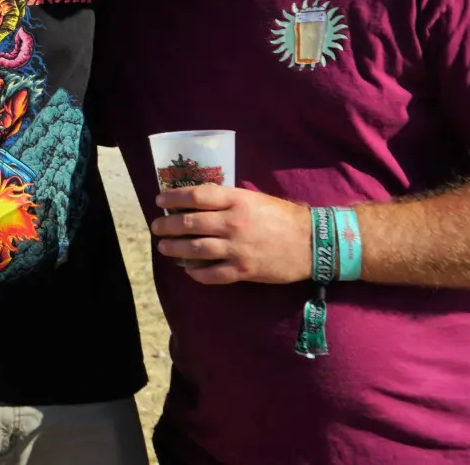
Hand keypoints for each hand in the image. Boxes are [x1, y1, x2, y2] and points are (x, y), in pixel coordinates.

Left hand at [151, 185, 311, 283]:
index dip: (173, 197)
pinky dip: (196, 272)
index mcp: (236, 200)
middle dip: (167, 225)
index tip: (159, 200)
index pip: (195, 195)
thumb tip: (197, 202)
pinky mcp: (243, 270)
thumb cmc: (284, 217)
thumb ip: (228, 200)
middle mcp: (233, 223)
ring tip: (164, 247)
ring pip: (194, 249)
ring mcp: (237, 248)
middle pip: (189, 223)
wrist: (313, 242)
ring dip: (174, 248)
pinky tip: (188, 269)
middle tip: (156, 227)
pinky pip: (211, 274)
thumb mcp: (255, 199)